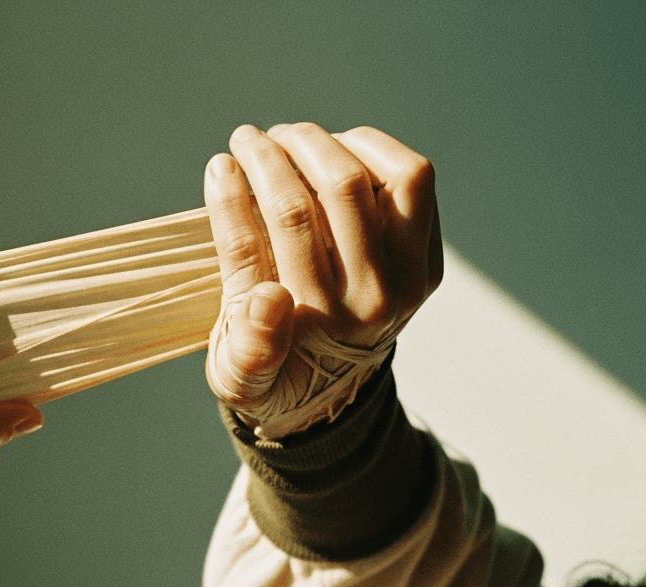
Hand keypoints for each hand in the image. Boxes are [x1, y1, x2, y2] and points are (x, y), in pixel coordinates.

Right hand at [204, 123, 442, 437]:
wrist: (333, 389)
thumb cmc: (273, 367)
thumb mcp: (239, 376)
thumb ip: (247, 348)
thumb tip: (266, 299)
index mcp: (303, 332)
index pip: (251, 253)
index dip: (229, 200)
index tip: (218, 165)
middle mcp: (360, 307)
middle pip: (303, 210)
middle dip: (268, 160)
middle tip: (247, 139)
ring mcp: (404, 279)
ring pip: (362, 183)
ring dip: (318, 146)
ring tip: (288, 138)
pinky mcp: (428, 256)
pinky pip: (411, 179)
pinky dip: (369, 149)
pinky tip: (336, 148)